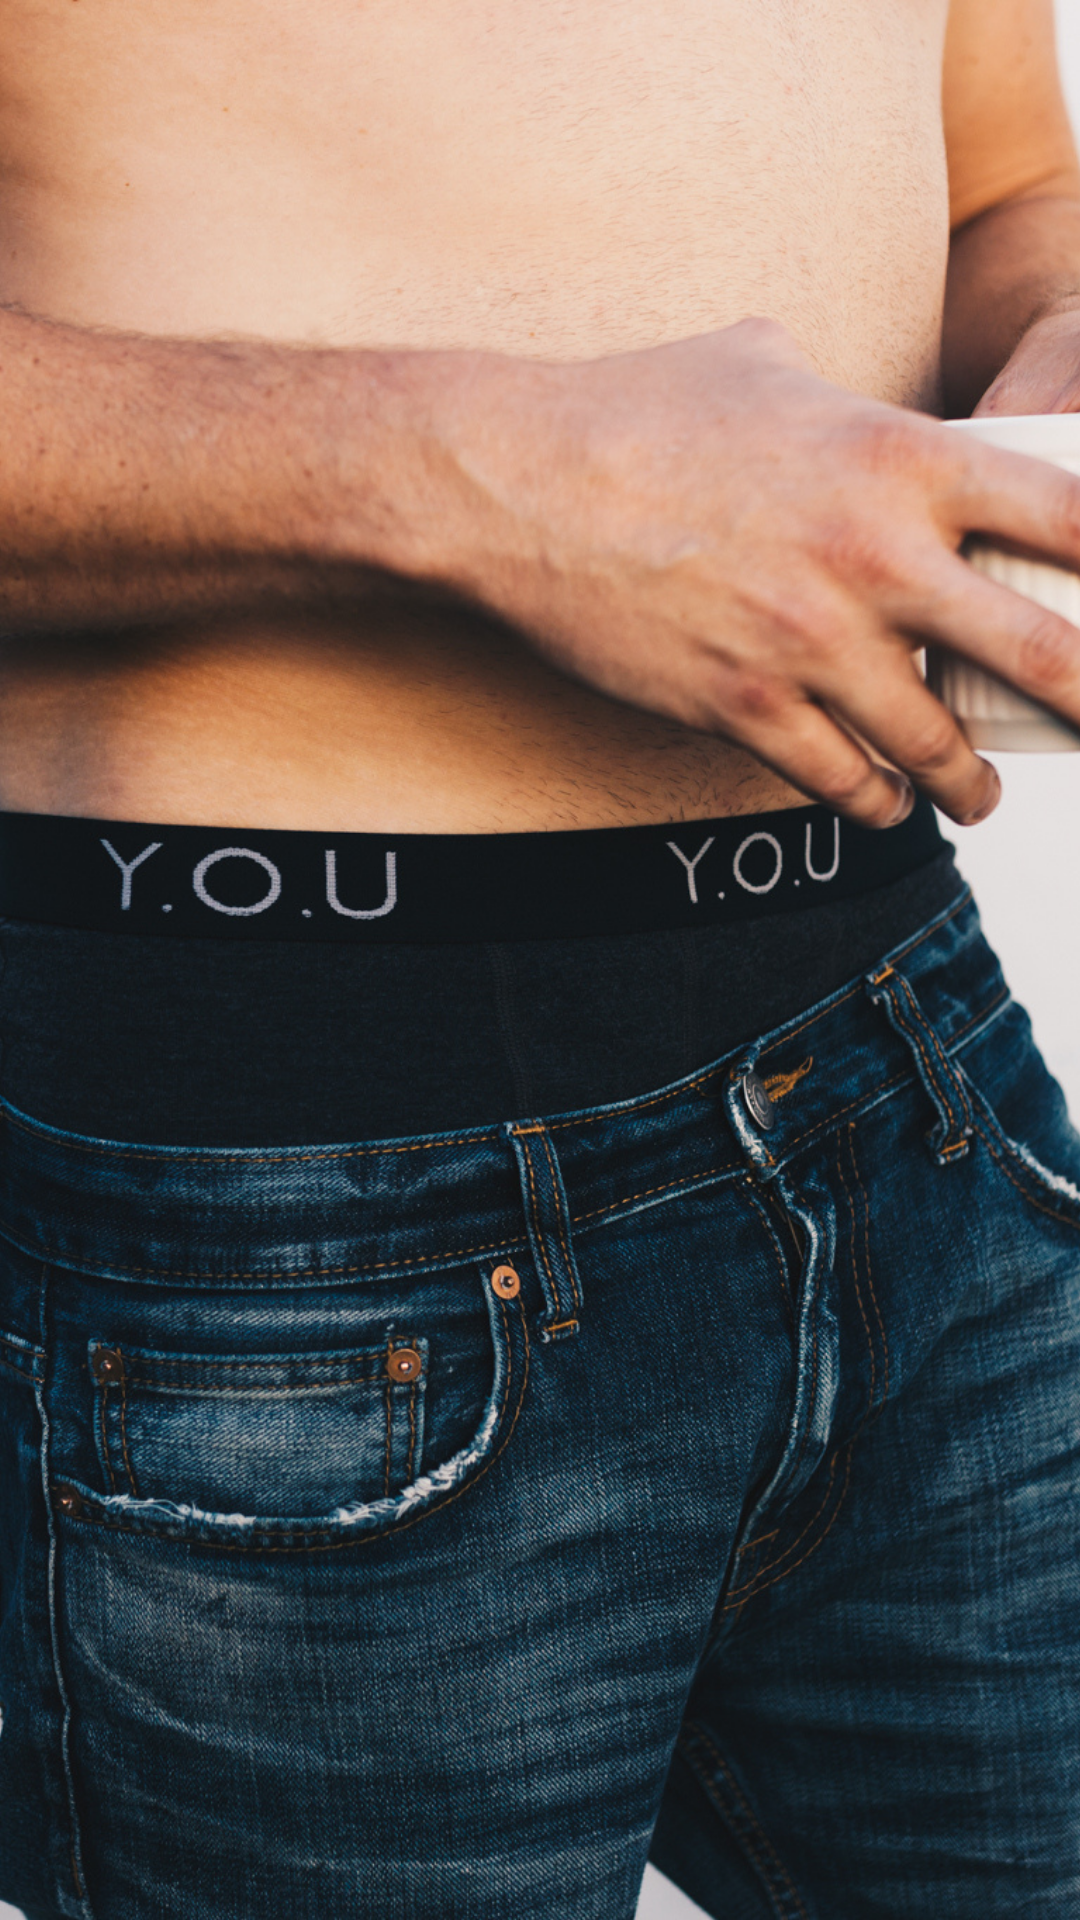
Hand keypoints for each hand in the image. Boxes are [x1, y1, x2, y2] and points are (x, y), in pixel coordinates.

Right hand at [435, 318, 1079, 826]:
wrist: (518, 482)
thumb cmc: (639, 407)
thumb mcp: (766, 364)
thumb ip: (847, 400)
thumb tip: (863, 405)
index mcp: (899, 459)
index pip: (1068, 514)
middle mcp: (874, 559)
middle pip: (1040, 655)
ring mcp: (809, 643)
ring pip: (936, 745)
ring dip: (973, 782)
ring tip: (984, 793)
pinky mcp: (743, 706)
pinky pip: (841, 781)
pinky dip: (878, 803)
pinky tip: (889, 804)